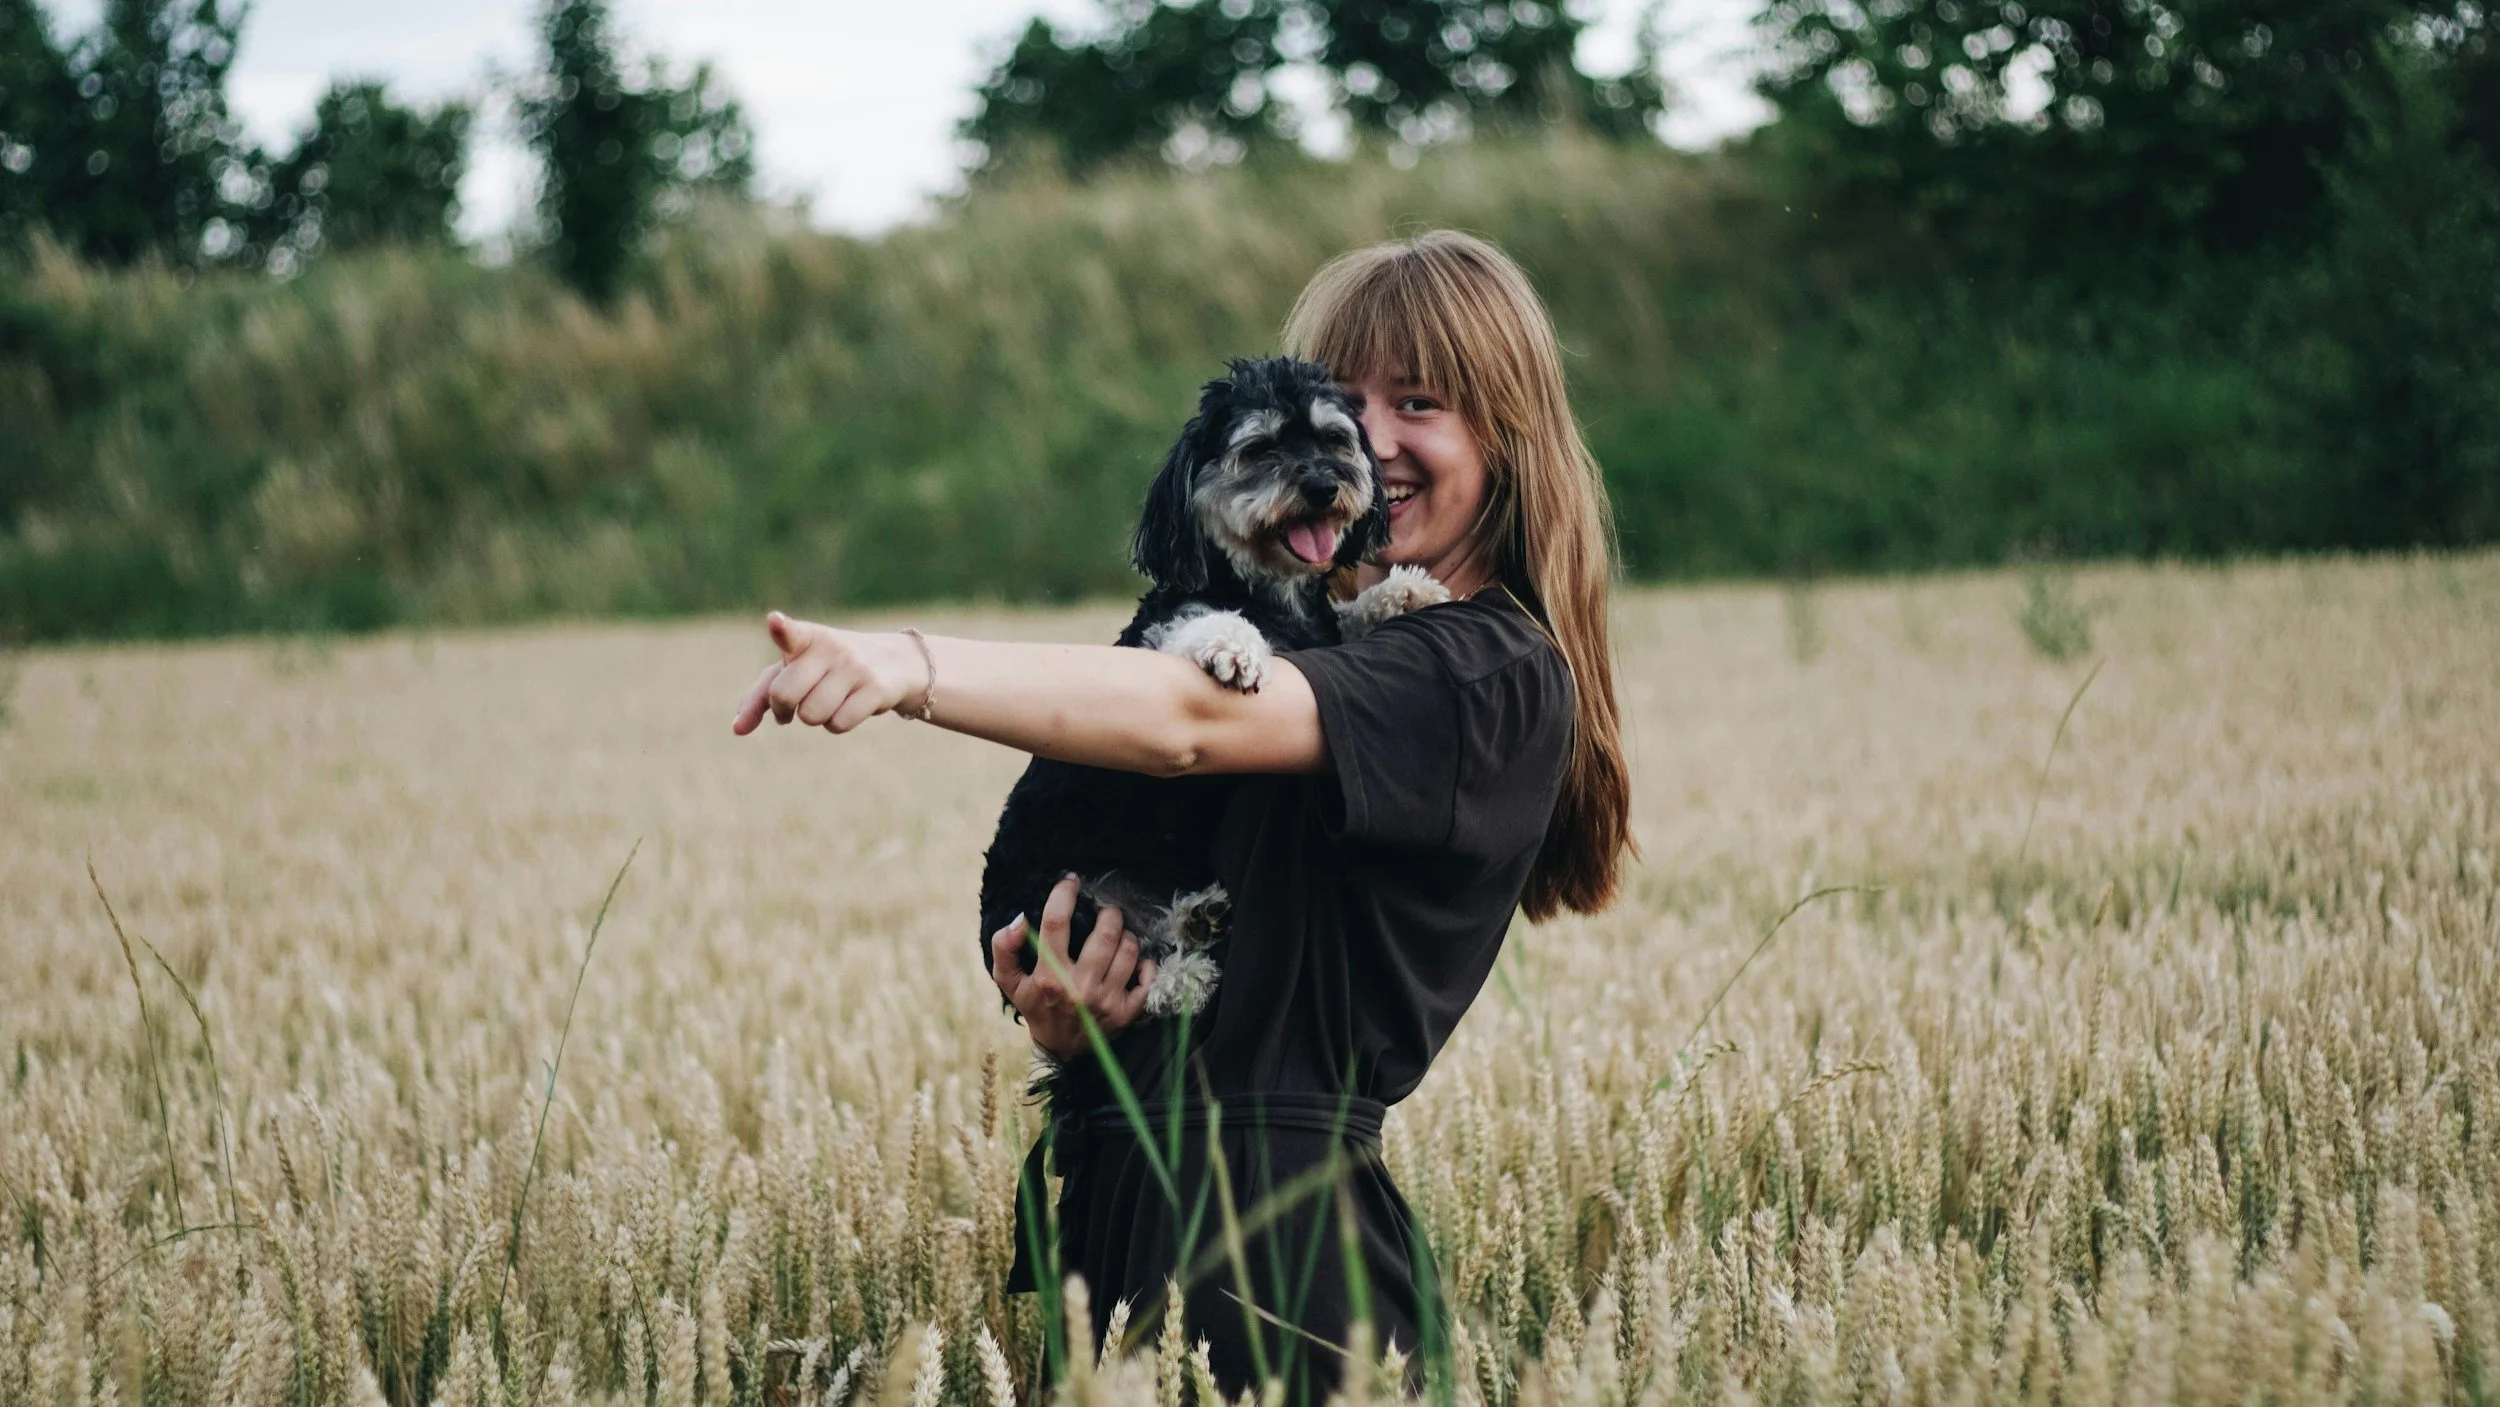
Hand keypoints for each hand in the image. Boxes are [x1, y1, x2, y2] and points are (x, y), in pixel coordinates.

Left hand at [730, 611, 928, 734]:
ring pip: (811, 716)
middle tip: (797, 702)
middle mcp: (831, 648)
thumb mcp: (794, 671)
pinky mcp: (876, 689)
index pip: (791, 633)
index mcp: (806, 637)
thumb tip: (737, 729)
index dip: (782, 629)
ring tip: (830, 700)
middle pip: (785, 695)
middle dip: (785, 709)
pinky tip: (849, 707)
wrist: (894, 663)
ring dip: (815, 717)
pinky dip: (837, 724)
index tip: (775, 621)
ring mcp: (855, 667)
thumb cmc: (827, 668)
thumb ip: (760, 696)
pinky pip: (838, 725)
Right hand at [990, 876, 1158, 1060]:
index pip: (1056, 923)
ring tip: (1117, 936)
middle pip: (1106, 933)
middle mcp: (1079, 988)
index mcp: (1048, 978)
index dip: (1064, 895)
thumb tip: (1019, 919)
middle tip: (1105, 912)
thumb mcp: (1010, 982)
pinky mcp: (1127, 1013)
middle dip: (1108, 913)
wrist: (1061, 1049)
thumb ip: (1004, 948)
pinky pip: (1147, 977)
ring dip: (1126, 935)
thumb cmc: (1037, 1006)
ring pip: (1129, 950)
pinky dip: (1145, 964)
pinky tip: (1133, 961)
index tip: (1071, 882)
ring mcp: (1106, 1002)